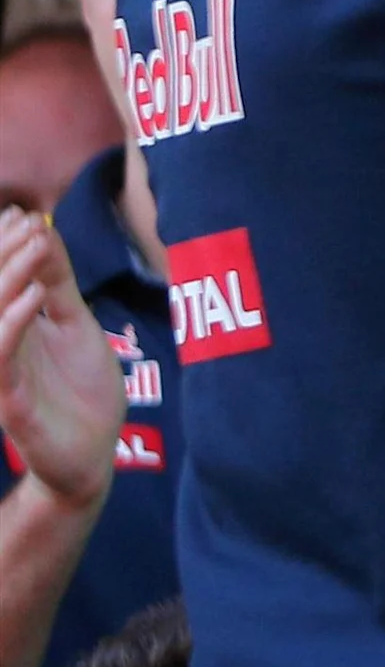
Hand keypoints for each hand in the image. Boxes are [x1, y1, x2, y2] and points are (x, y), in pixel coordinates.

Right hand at [0, 208, 122, 510]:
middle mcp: (1, 346)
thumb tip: (44, 234)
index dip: (2, 246)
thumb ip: (59, 286)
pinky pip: (1, 359)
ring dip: (8, 279)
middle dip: (1, 254)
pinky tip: (31, 299)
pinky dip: (12, 324)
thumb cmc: (82, 391)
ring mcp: (2, 374)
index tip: (19, 213)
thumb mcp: (76, 326)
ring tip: (32, 245)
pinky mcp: (9, 402)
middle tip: (24, 220)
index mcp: (13, 326)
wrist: (93, 453)